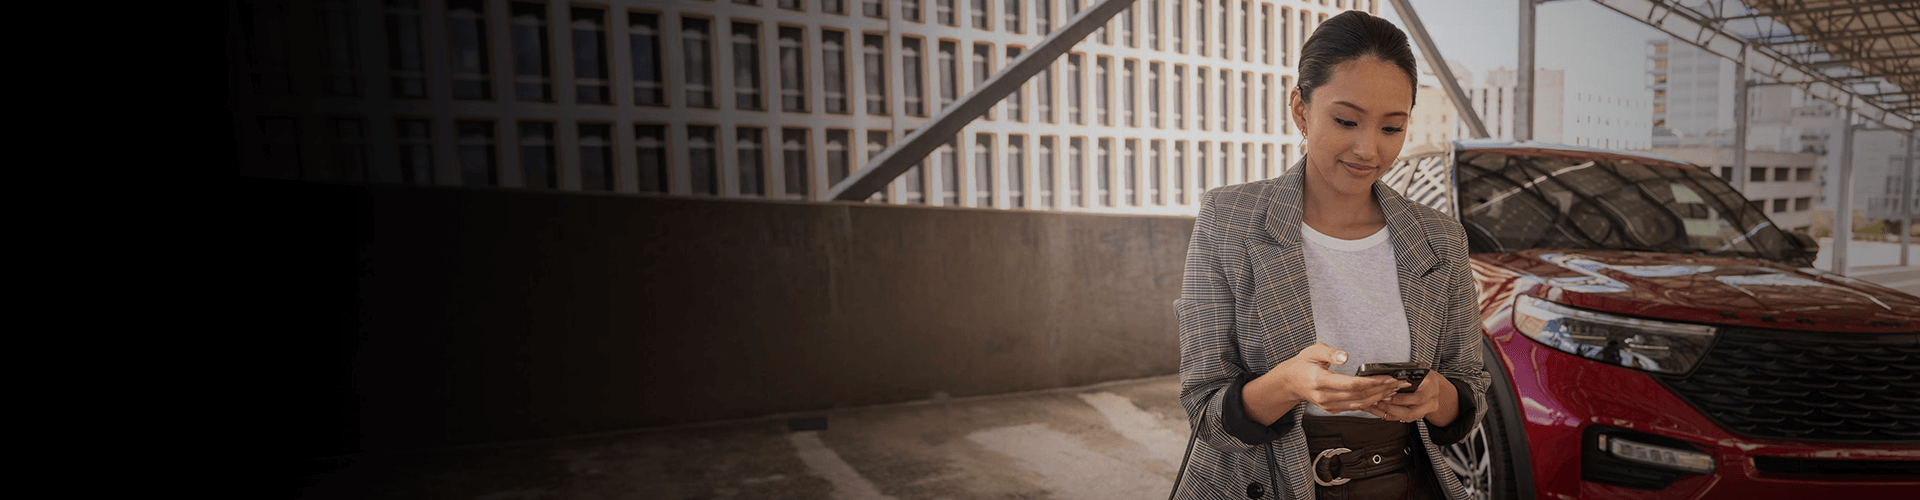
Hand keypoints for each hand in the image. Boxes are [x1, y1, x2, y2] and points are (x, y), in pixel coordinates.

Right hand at [1256, 343, 1407, 414]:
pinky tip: (1382, 397)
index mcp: (1320, 381)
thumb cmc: (1302, 364)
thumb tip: (1345, 356)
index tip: (1389, 378)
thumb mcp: (1313, 351)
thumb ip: (1330, 353)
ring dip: (1379, 398)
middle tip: (1399, 383)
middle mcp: (1324, 396)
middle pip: (1359, 396)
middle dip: (1382, 390)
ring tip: (1395, 390)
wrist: (1289, 381)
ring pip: (1359, 404)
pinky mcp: (1331, 409)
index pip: (1351, 384)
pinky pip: (1354, 408)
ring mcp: (1328, 405)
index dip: (1372, 383)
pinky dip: (1370, 403)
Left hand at [1365, 370, 1458, 425]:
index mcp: (1431, 389)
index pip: (1418, 398)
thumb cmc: (1423, 375)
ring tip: (1375, 406)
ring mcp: (1425, 411)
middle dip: (1392, 409)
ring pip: (1406, 418)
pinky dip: (1389, 414)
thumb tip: (1388, 378)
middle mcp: (1431, 403)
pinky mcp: (1418, 415)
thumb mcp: (1417, 371)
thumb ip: (1405, 375)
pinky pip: (1402, 418)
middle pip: (1411, 413)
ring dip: (1388, 412)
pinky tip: (1378, 410)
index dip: (1401, 399)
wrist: (1432, 384)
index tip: (1387, 395)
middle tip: (1379, 402)